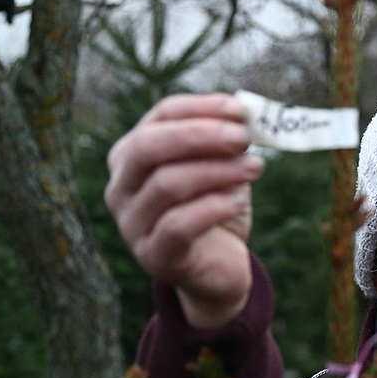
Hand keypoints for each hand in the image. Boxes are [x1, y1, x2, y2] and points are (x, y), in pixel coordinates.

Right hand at [105, 93, 262, 327]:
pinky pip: (177, 225)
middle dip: (201, 136)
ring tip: (254, 168)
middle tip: (243, 138)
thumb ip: (228, 141)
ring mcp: (131, 223)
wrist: (219, 269)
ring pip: (167, 184)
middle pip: (149, 146)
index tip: (241, 110)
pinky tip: (237, 201)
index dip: (202, 108)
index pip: (161, 116)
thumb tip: (247, 112)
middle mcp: (122, 186)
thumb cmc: (217, 210)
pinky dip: (212, 208)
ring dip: (217, 171)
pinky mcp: (153, 256)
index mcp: (133, 154)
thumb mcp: (222, 168)